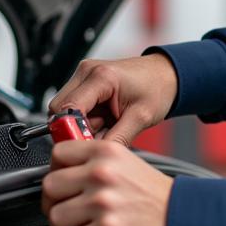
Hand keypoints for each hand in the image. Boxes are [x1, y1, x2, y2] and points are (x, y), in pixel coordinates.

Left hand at [42, 139, 172, 225]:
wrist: (182, 217)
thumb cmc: (157, 195)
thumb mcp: (127, 163)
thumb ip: (96, 164)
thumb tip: (65, 173)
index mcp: (106, 152)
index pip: (59, 153)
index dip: (55, 170)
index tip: (61, 181)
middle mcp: (102, 173)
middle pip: (50, 187)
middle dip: (53, 203)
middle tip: (64, 210)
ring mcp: (103, 202)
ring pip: (57, 217)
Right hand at [50, 54, 177, 145]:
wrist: (166, 75)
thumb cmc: (157, 89)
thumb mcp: (141, 118)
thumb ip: (115, 138)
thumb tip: (94, 154)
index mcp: (102, 76)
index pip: (67, 109)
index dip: (71, 131)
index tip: (83, 145)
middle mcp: (88, 71)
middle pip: (59, 109)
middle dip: (76, 128)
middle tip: (101, 134)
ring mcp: (84, 75)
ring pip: (64, 110)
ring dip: (82, 124)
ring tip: (107, 124)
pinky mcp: (85, 82)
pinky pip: (74, 107)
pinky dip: (86, 119)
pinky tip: (104, 120)